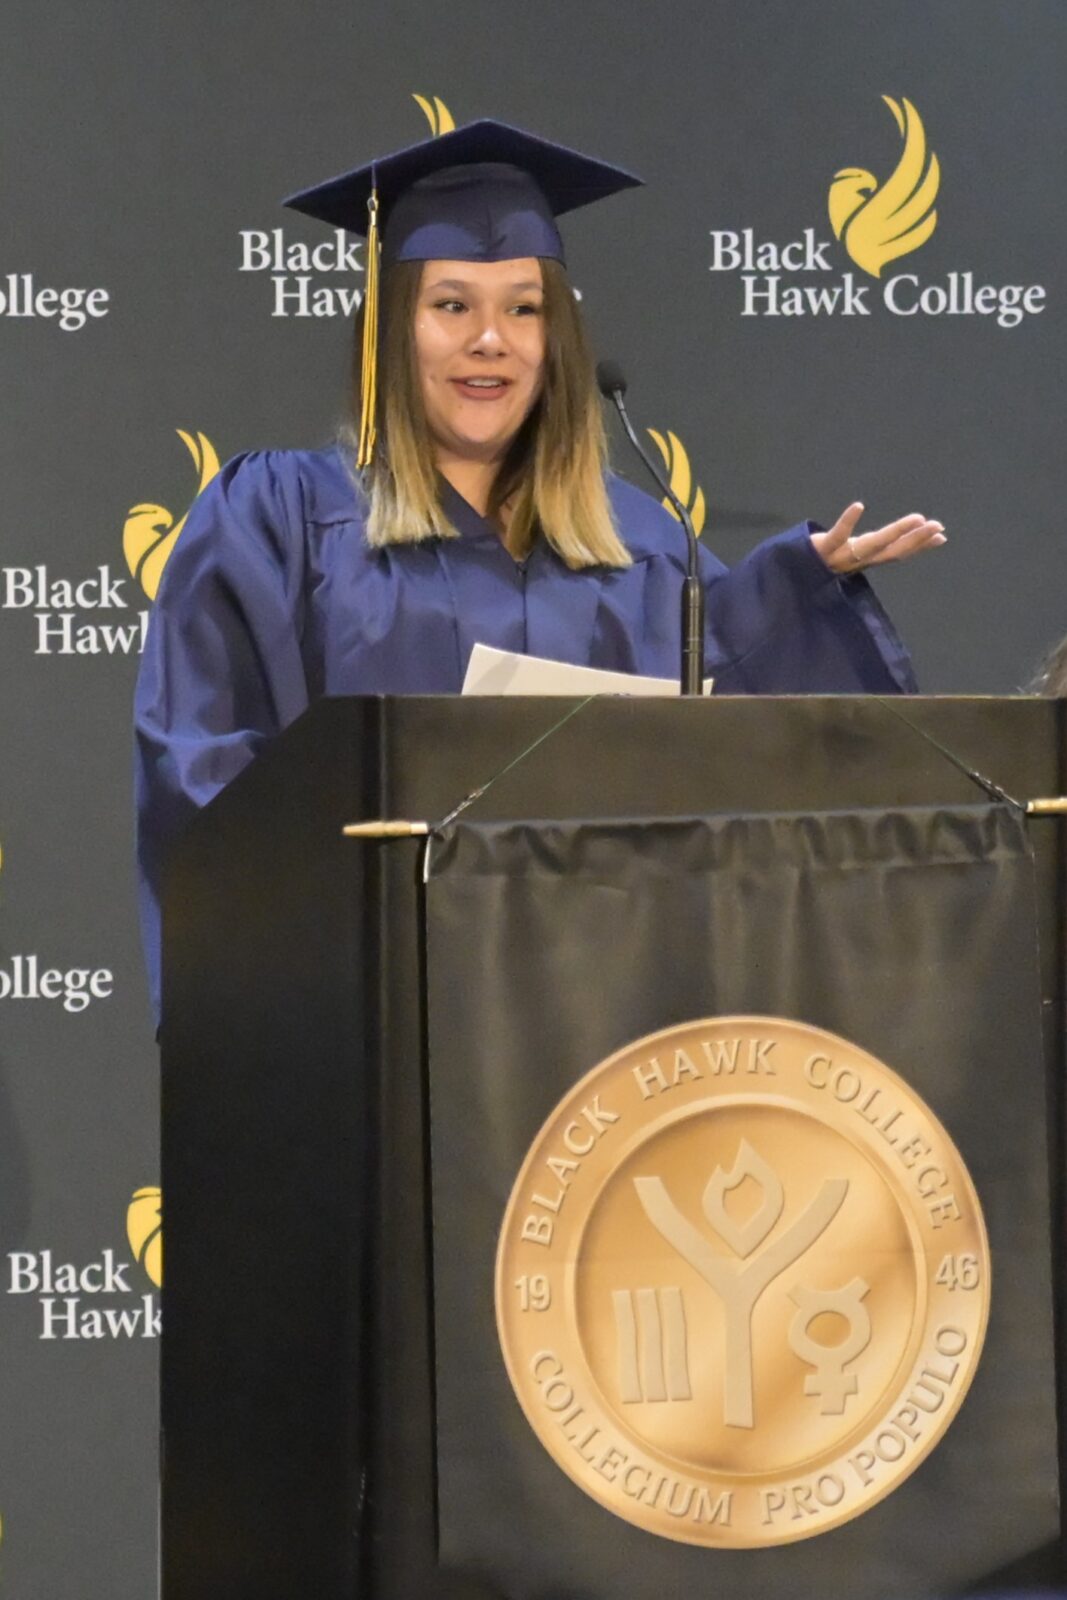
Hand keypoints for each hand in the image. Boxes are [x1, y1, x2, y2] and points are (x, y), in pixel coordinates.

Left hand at [811, 502, 946, 573]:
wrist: (790, 573)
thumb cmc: (824, 560)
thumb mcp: (853, 552)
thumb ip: (875, 544)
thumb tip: (891, 538)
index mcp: (865, 559)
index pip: (897, 553)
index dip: (919, 546)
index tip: (941, 536)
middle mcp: (857, 561)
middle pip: (891, 551)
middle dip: (916, 539)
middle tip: (937, 526)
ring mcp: (841, 556)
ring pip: (872, 545)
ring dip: (896, 532)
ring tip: (916, 518)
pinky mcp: (822, 549)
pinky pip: (837, 535)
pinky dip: (848, 522)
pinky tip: (859, 506)